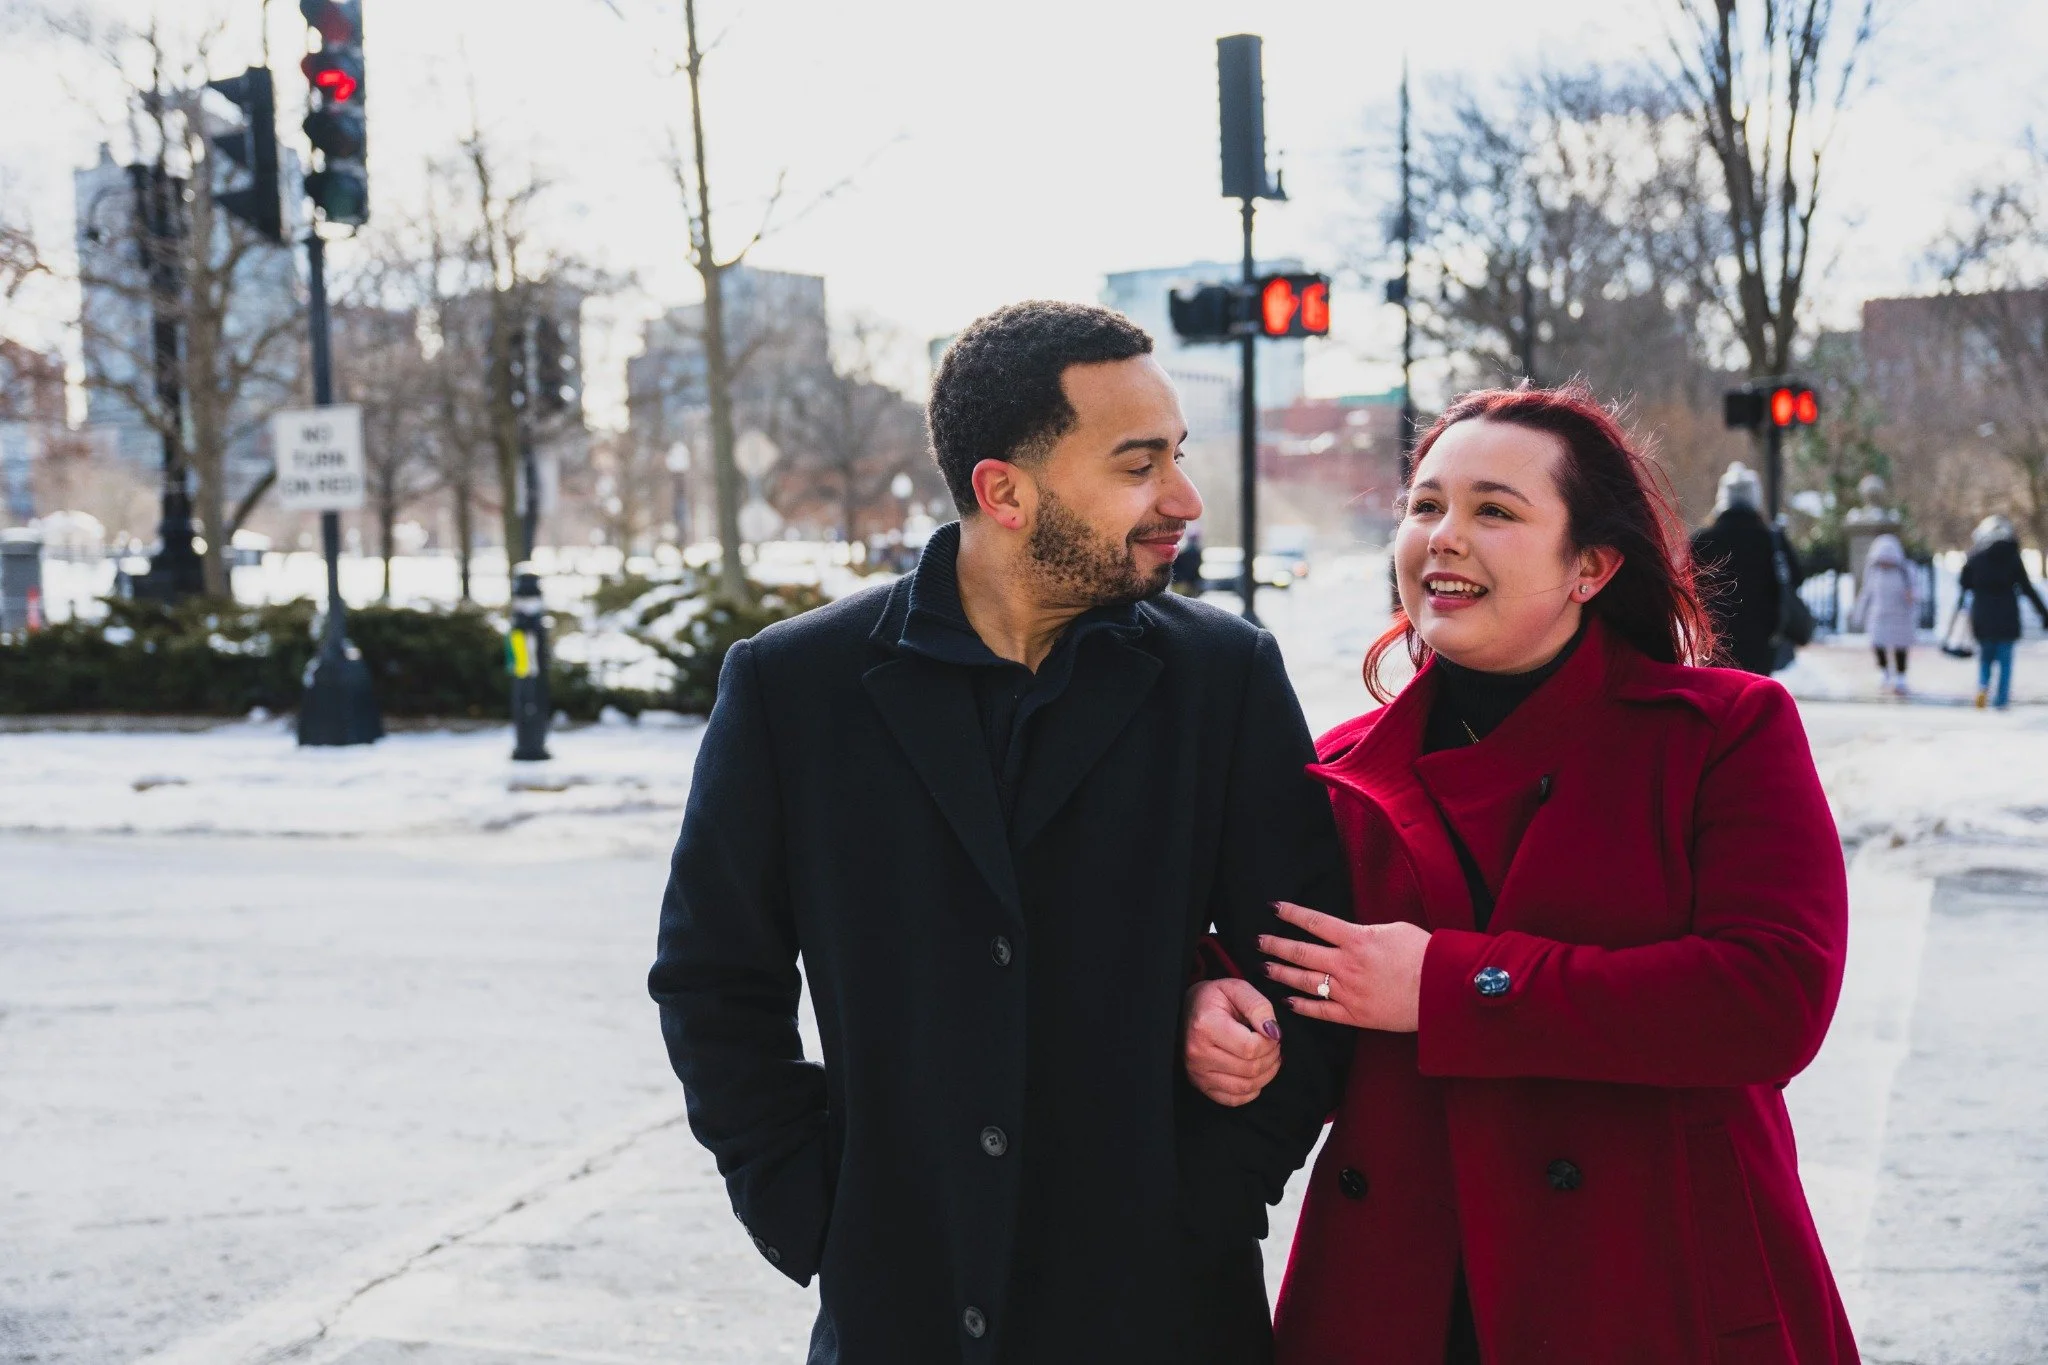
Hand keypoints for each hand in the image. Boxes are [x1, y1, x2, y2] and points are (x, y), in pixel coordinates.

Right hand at [1182, 977, 1281, 1106]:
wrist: (1186, 1010)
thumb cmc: (1214, 999)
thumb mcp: (1237, 988)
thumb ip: (1259, 1007)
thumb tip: (1274, 1033)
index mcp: (1205, 1026)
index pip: (1251, 1048)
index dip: (1270, 1042)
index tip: (1272, 1032)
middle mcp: (1197, 1053)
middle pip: (1250, 1069)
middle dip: (1271, 1057)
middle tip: (1273, 1044)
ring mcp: (1197, 1072)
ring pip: (1245, 1086)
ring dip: (1266, 1074)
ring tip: (1268, 1057)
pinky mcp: (1201, 1085)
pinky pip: (1234, 1099)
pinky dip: (1252, 1091)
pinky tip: (1255, 1074)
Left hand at [1259, 903, 1430, 1032]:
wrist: (1441, 989)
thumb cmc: (1424, 955)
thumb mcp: (1394, 929)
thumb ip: (1366, 931)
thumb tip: (1350, 932)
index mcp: (1356, 938)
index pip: (1314, 921)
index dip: (1291, 913)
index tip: (1273, 907)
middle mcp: (1346, 964)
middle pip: (1301, 952)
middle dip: (1276, 945)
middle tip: (1258, 940)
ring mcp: (1348, 991)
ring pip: (1304, 981)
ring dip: (1282, 973)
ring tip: (1265, 967)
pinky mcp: (1354, 1015)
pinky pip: (1321, 1011)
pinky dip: (1301, 1007)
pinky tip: (1287, 1002)